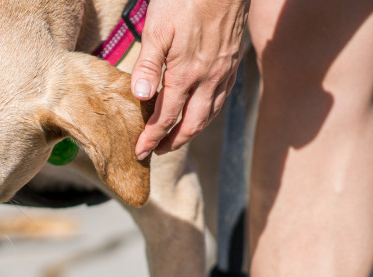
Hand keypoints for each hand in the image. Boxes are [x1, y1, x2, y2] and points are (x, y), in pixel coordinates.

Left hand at [132, 0, 249, 158]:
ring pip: (210, 114)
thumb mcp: (157, 29)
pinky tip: (202, 110)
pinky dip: (209, 112)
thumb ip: (148, 65)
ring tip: (177, 137)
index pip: (166, 117)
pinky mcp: (233, 62)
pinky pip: (222, 98)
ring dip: (193, 131)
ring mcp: (224, 72)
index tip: (140, 151)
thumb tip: (142, 97)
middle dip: (173, 142)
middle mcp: (209, 79)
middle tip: (156, 151)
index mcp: (186, 74)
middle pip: (192, 124)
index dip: (151, 137)